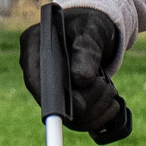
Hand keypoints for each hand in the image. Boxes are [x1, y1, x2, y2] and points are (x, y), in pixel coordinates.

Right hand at [18, 4, 132, 144]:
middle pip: (51, 102)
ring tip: (110, 91)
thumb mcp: (92, 29)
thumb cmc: (91, 25)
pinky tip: (111, 104)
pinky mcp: (64, 100)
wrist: (95, 32)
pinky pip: (78, 120)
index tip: (79, 106)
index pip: (34, 78)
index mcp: (34, 45)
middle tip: (106, 87)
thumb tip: (80, 80)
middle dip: (85, 102)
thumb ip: (86, 49)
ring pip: (68, 116)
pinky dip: (98, 116)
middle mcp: (37, 69)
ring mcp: (49, 87)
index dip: (52, 97)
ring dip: (95, 110)